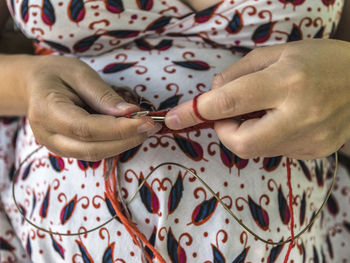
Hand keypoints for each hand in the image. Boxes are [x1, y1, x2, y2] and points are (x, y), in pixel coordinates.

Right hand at [25, 55, 160, 160]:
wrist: (34, 85)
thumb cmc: (56, 74)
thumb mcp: (80, 74)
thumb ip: (104, 95)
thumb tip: (131, 114)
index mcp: (47, 109)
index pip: (87, 128)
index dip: (119, 129)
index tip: (147, 121)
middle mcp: (48, 134)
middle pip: (92, 148)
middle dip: (126, 140)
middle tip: (151, 126)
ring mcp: (55, 146)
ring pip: (94, 154)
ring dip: (123, 144)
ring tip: (144, 129)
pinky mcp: (65, 149)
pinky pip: (93, 152)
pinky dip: (114, 144)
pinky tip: (129, 132)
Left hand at [165, 39, 349, 159]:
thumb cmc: (321, 59)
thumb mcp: (277, 52)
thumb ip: (238, 73)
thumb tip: (212, 94)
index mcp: (287, 81)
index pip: (228, 102)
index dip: (196, 111)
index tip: (173, 118)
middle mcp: (299, 115)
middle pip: (239, 142)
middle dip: (223, 131)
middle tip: (229, 114)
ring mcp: (309, 139)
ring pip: (256, 148)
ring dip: (246, 132)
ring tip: (264, 110)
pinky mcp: (315, 152)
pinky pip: (274, 150)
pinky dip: (266, 136)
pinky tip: (282, 119)